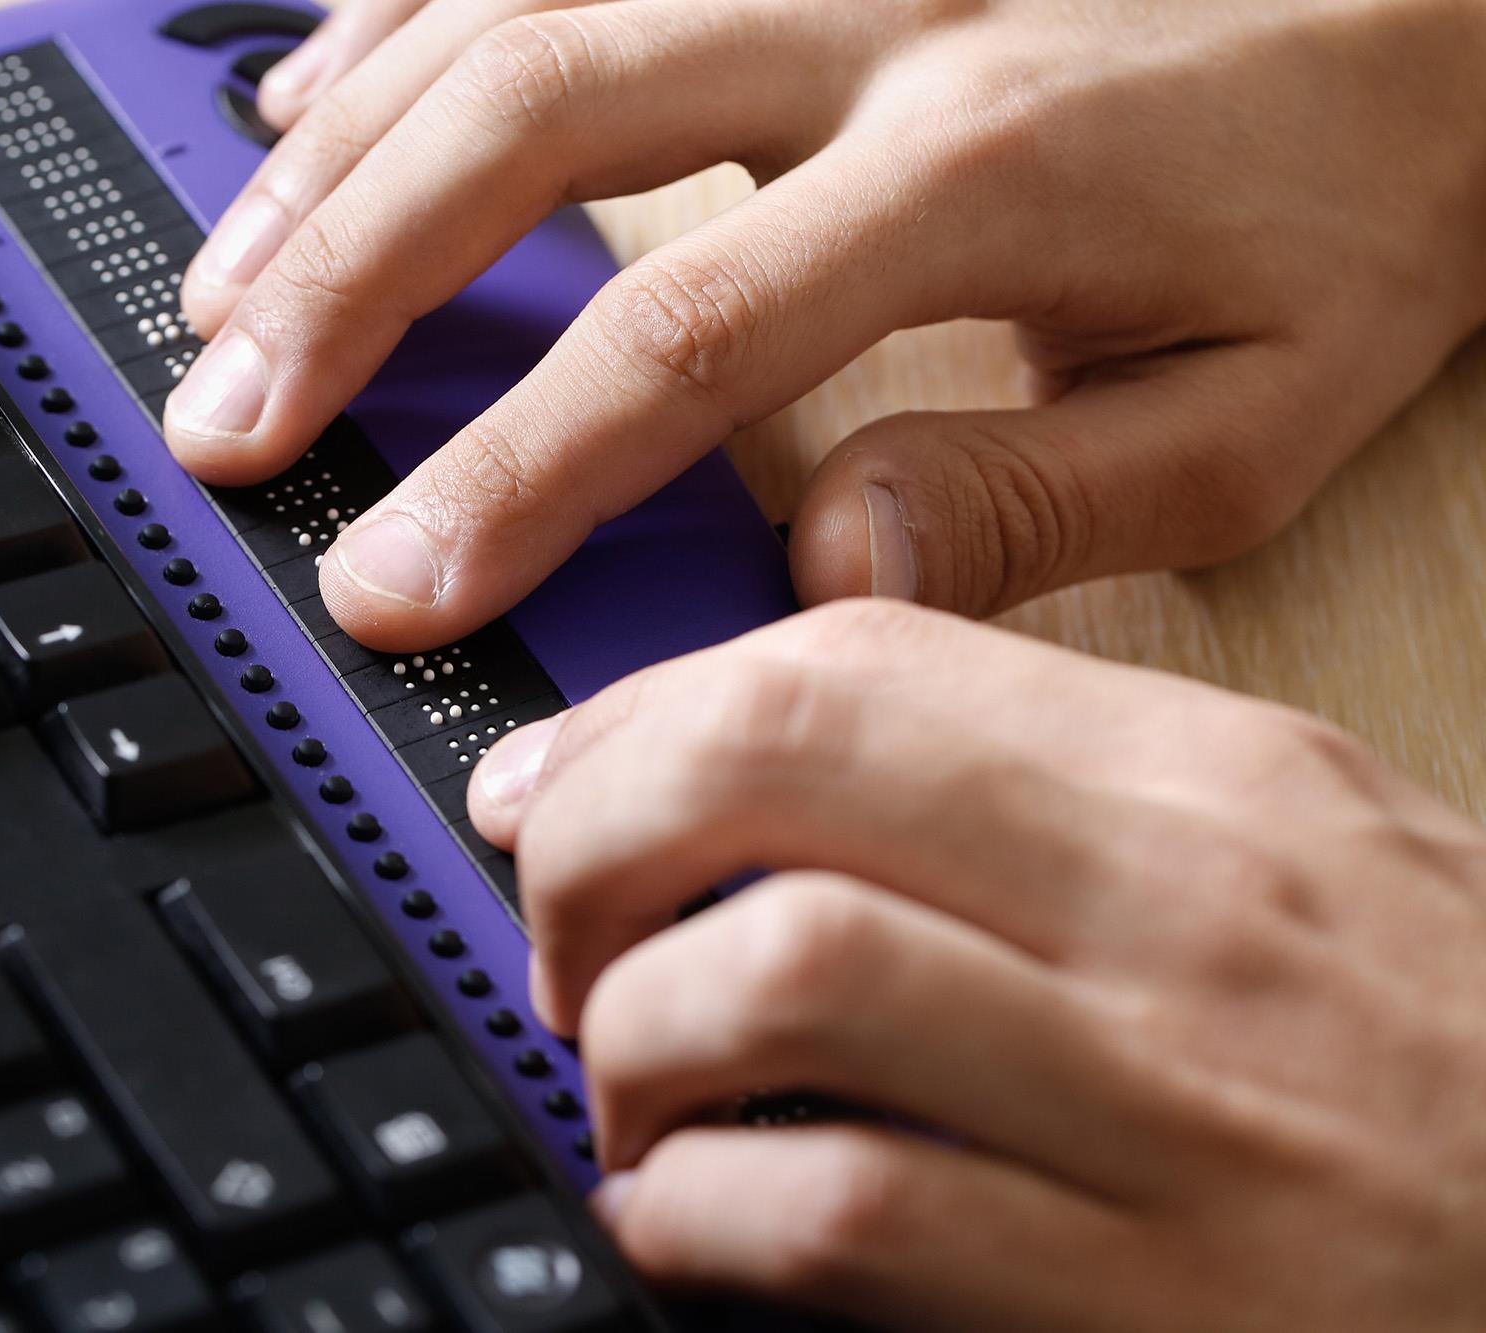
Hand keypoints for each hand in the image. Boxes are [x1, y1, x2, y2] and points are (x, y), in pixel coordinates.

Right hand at [162, 0, 1485, 650]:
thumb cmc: (1349, 197)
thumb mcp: (1258, 405)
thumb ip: (1038, 501)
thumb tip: (824, 572)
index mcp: (975, 167)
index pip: (682, 335)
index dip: (513, 471)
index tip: (396, 579)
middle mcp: (867, 17)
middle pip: (534, 123)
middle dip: (353, 290)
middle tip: (232, 424)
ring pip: (509, 13)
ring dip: (343, 162)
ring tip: (223, 295)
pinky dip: (403, 17)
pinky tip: (312, 100)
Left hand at [457, 600, 1485, 1327]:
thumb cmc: (1448, 1065)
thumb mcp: (1288, 864)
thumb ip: (1043, 805)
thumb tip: (768, 789)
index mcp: (1204, 782)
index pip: (851, 657)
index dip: (643, 715)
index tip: (556, 787)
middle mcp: (1179, 912)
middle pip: (775, 763)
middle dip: (592, 841)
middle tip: (561, 937)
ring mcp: (1171, 1111)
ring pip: (779, 972)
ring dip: (632, 1036)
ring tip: (630, 1091)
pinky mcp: (1154, 1303)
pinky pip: (841, 1214)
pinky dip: (700, 1216)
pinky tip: (692, 1223)